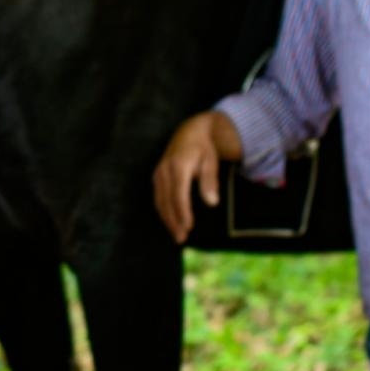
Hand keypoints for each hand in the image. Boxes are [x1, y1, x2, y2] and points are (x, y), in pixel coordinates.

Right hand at [152, 112, 240, 243]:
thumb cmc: (204, 148)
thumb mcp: (211, 161)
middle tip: (181, 239)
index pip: (179, 195)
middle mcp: (164, 170)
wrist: (190, 131)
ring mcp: (158, 173)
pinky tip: (170, 222)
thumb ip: (210, 181)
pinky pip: (158, 197)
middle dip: (173, 221)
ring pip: (160, 201)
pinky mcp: (157, 176)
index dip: (183, 213)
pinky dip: (163, 211)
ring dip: (167, 219)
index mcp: (179, 166)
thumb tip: (212, 202)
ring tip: (176, 235)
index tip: (189, 228)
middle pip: (167, 201)